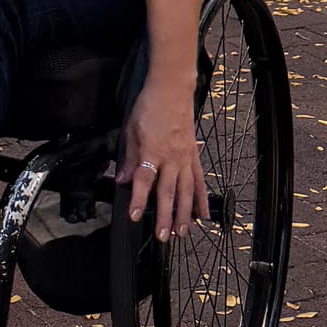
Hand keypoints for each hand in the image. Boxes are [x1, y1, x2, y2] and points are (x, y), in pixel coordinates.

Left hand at [119, 83, 209, 241]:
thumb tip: (123, 181)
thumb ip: (129, 158)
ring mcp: (185, 158)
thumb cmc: (149, 107)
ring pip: (186, 191)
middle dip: (166, 216)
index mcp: (152, 150)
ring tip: (182, 233)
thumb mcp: (131, 130)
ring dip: (185, 214)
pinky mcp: (194, 156)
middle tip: (163, 236)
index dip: (139, 199)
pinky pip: (199, 181)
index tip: (135, 216)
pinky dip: (202, 199)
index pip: (144, 180)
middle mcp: (171, 157)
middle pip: (168, 192)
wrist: (171, 90)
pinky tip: (203, 215)